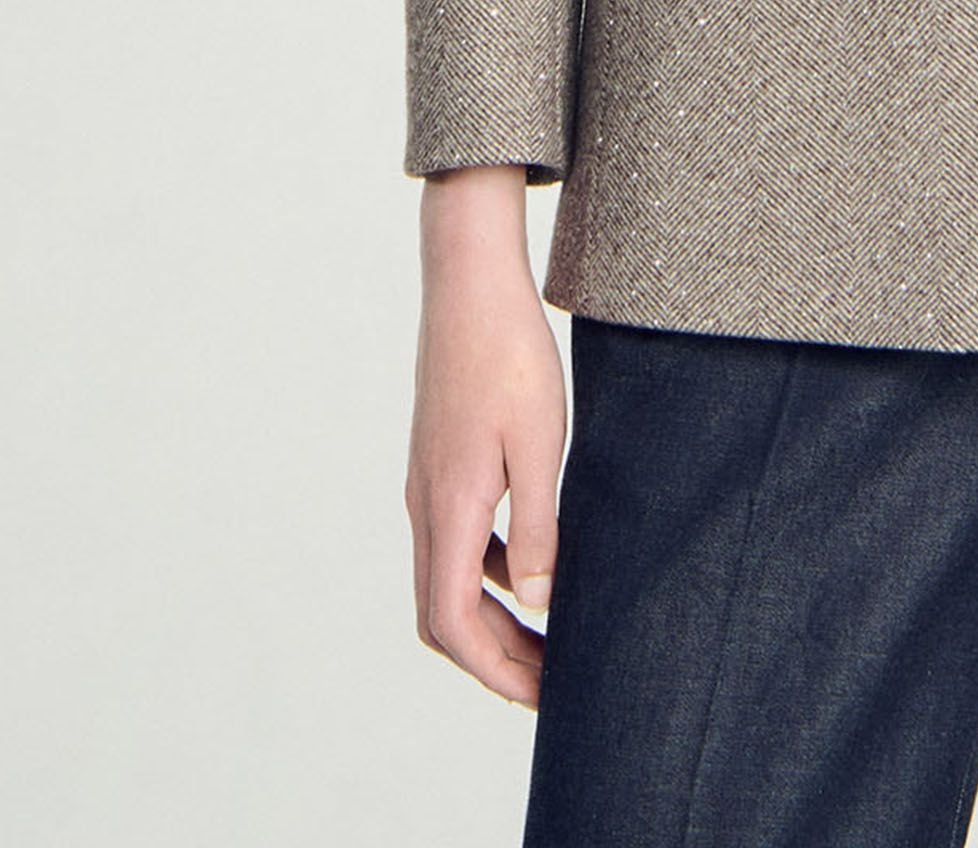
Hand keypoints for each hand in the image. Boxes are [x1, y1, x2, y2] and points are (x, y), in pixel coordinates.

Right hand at [406, 167, 567, 707]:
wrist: (469, 283)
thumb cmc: (511, 356)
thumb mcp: (541, 444)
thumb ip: (540, 529)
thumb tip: (541, 606)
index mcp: (449, 507)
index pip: (452, 625)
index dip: (495, 671)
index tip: (543, 695)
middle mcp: (426, 505)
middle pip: (442, 617)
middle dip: (493, 660)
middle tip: (550, 682)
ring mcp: (427, 485)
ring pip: (446, 582)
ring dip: (490, 621)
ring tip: (547, 638)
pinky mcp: (438, 465)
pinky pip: (456, 542)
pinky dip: (488, 575)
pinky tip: (532, 570)